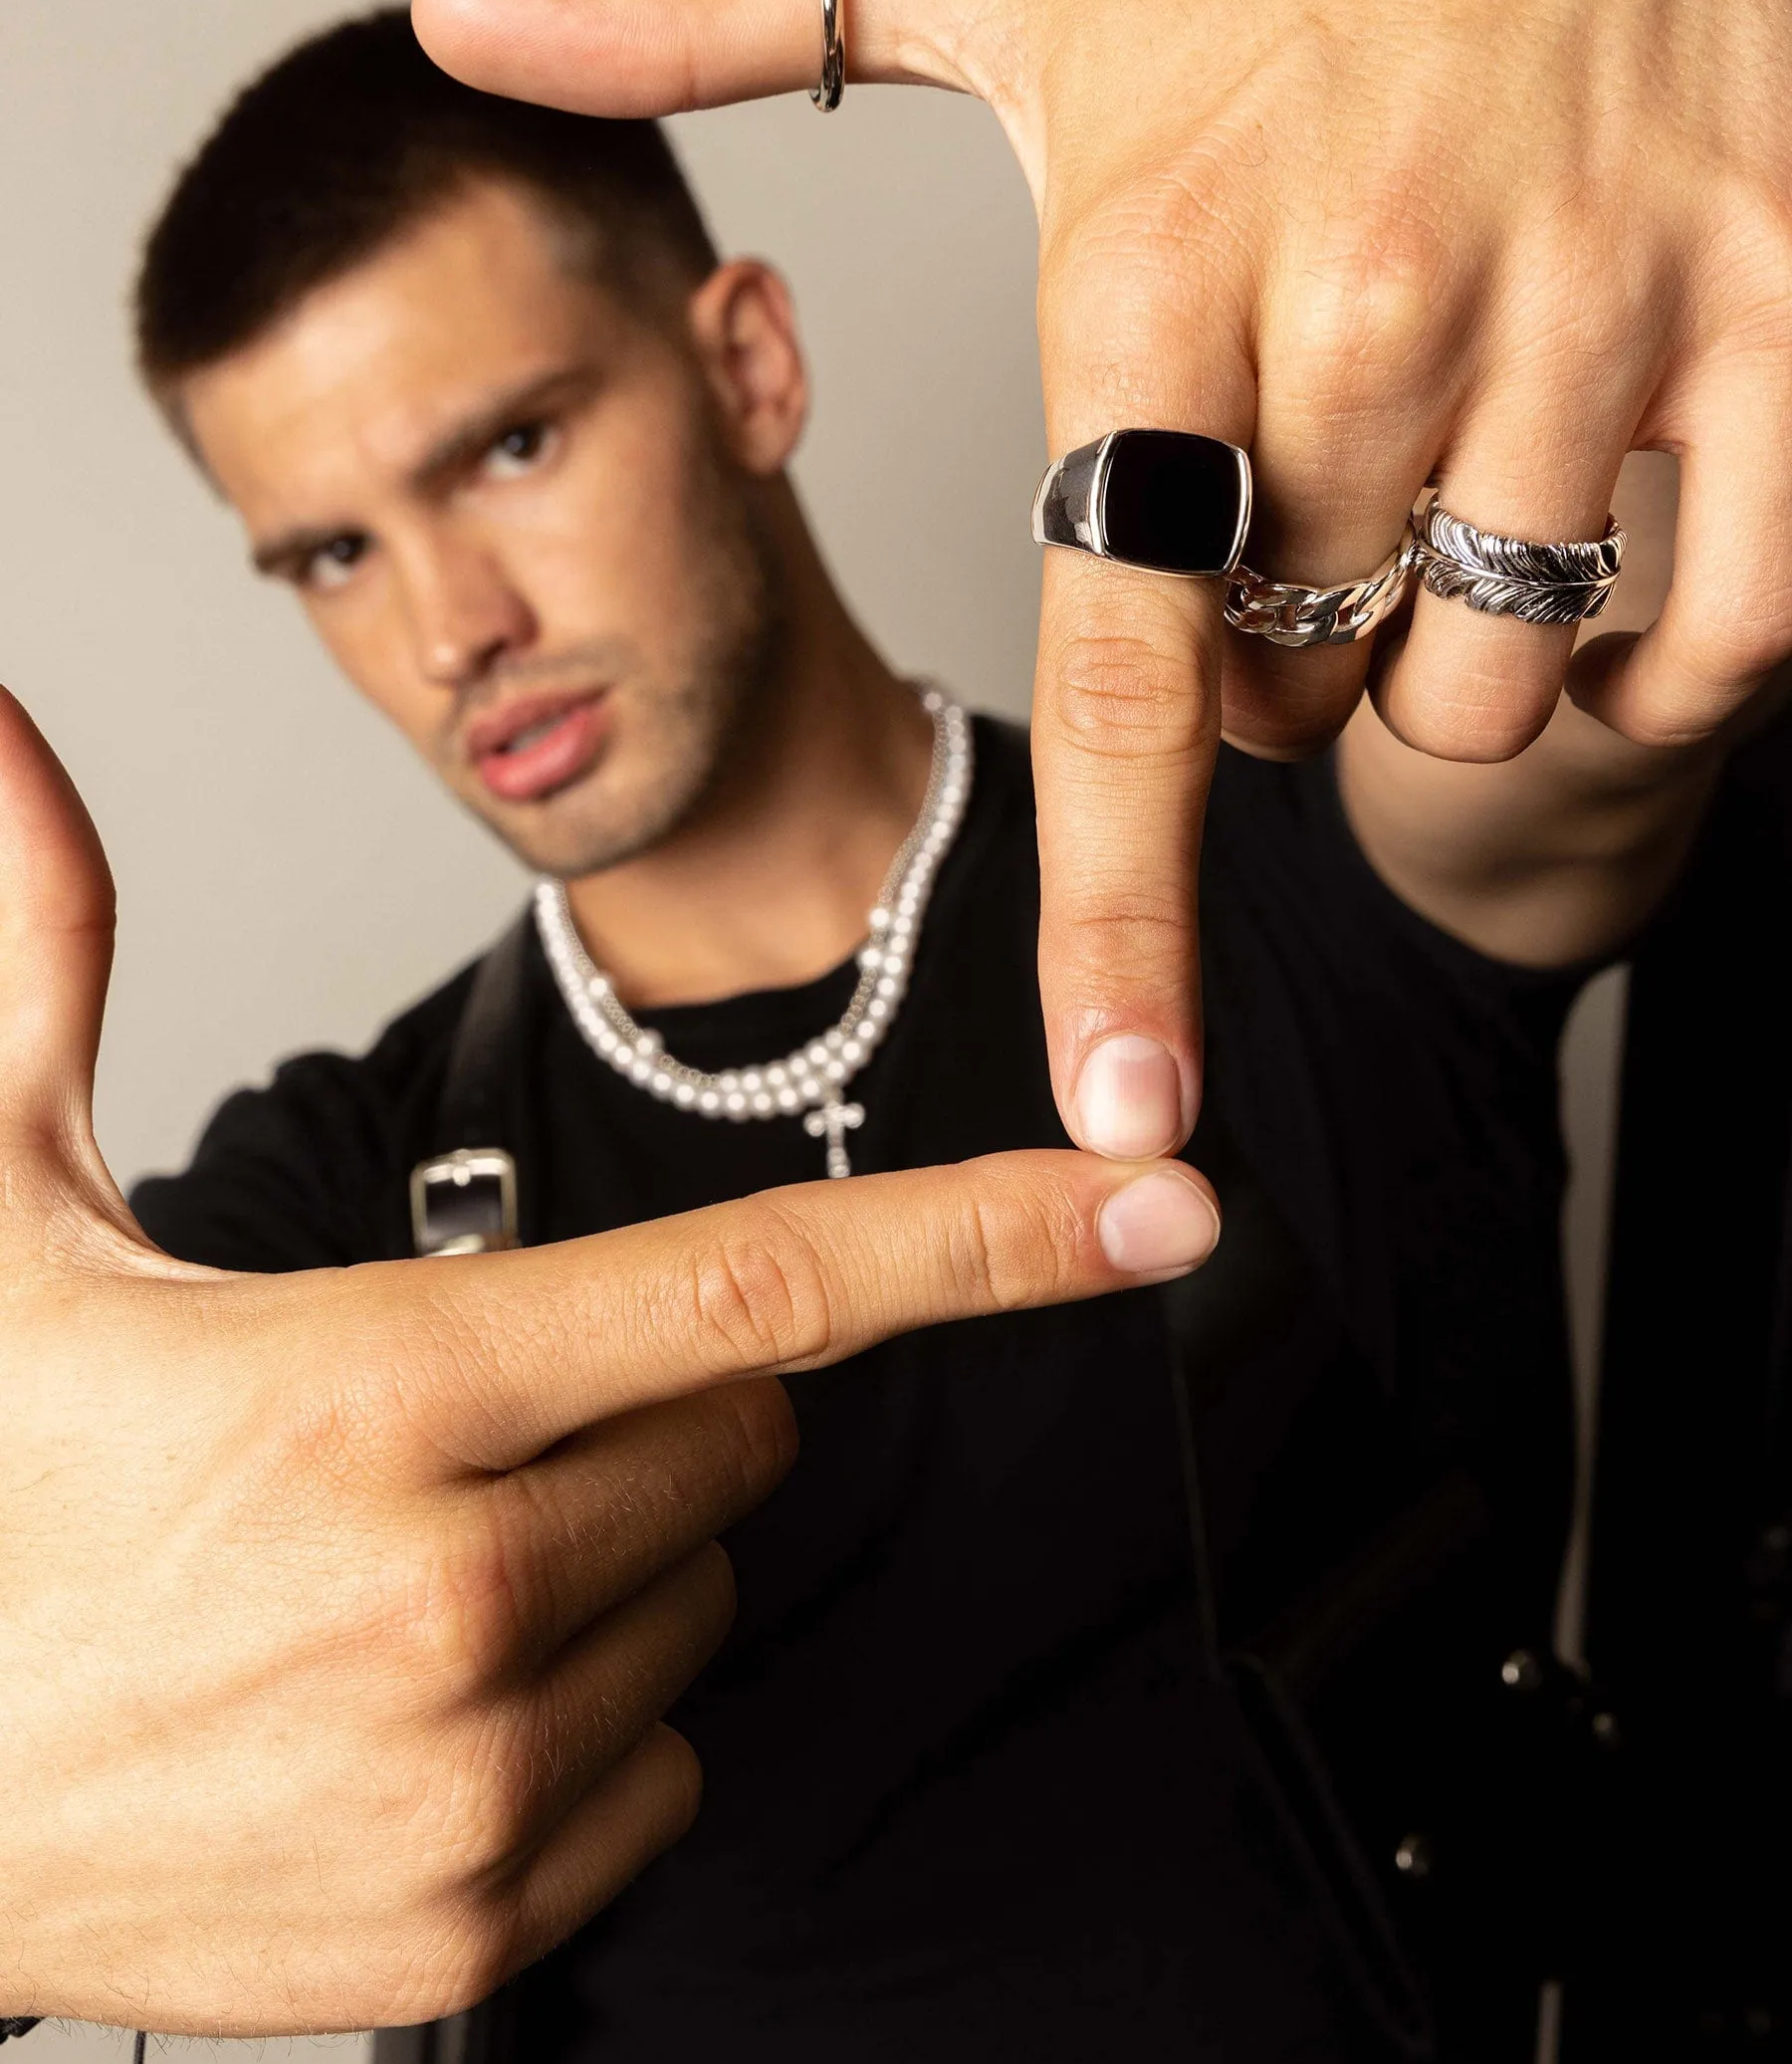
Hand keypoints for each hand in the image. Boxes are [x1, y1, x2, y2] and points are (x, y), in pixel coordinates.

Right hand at [0, 692, 1215, 2034]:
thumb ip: (47, 972)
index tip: (1149, 1201)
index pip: (752, 1284)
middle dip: (655, 1398)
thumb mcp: (1, 1224)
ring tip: (396, 1564)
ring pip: (704, 1597)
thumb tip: (18, 747)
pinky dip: (584, 1713)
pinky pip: (663, 1764)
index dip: (978, 1227)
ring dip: (608, 1555)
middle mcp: (456, 1590)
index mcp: (377, 1387)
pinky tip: (411, 1698)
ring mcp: (474, 1777)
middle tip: (461, 1415)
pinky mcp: (476, 1921)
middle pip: (740, 1435)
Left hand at [412, 0, 1791, 1156]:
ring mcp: (1599, 318)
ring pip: (1486, 681)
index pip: (1115, 674)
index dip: (1117, 919)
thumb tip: (459, 19)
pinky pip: (1714, 632)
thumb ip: (702, 18)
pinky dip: (1650, 657)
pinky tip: (1602, 550)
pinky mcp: (1785, 320)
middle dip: (1269, 657)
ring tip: (1425, 486)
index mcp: (1162, 268)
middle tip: (1282, 489)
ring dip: (1434, 656)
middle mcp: (1375, 308)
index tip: (1126, 1106)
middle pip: (1302, 695)